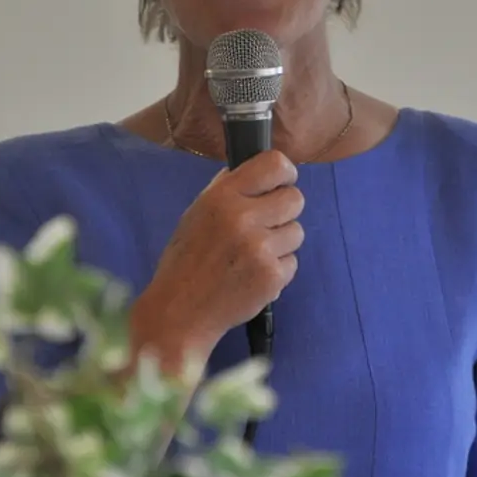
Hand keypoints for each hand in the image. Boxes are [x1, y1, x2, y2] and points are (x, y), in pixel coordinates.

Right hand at [132, 150, 303, 360]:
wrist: (180, 312)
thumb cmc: (185, 261)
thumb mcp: (196, 213)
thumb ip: (226, 189)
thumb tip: (255, 171)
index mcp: (222, 197)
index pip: (275, 164)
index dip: (284, 173)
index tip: (280, 184)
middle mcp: (243, 218)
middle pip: (295, 198)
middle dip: (285, 211)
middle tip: (266, 225)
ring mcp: (260, 248)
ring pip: (297, 232)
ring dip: (281, 243)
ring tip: (253, 255)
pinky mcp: (272, 276)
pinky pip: (292, 262)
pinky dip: (277, 270)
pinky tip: (253, 276)